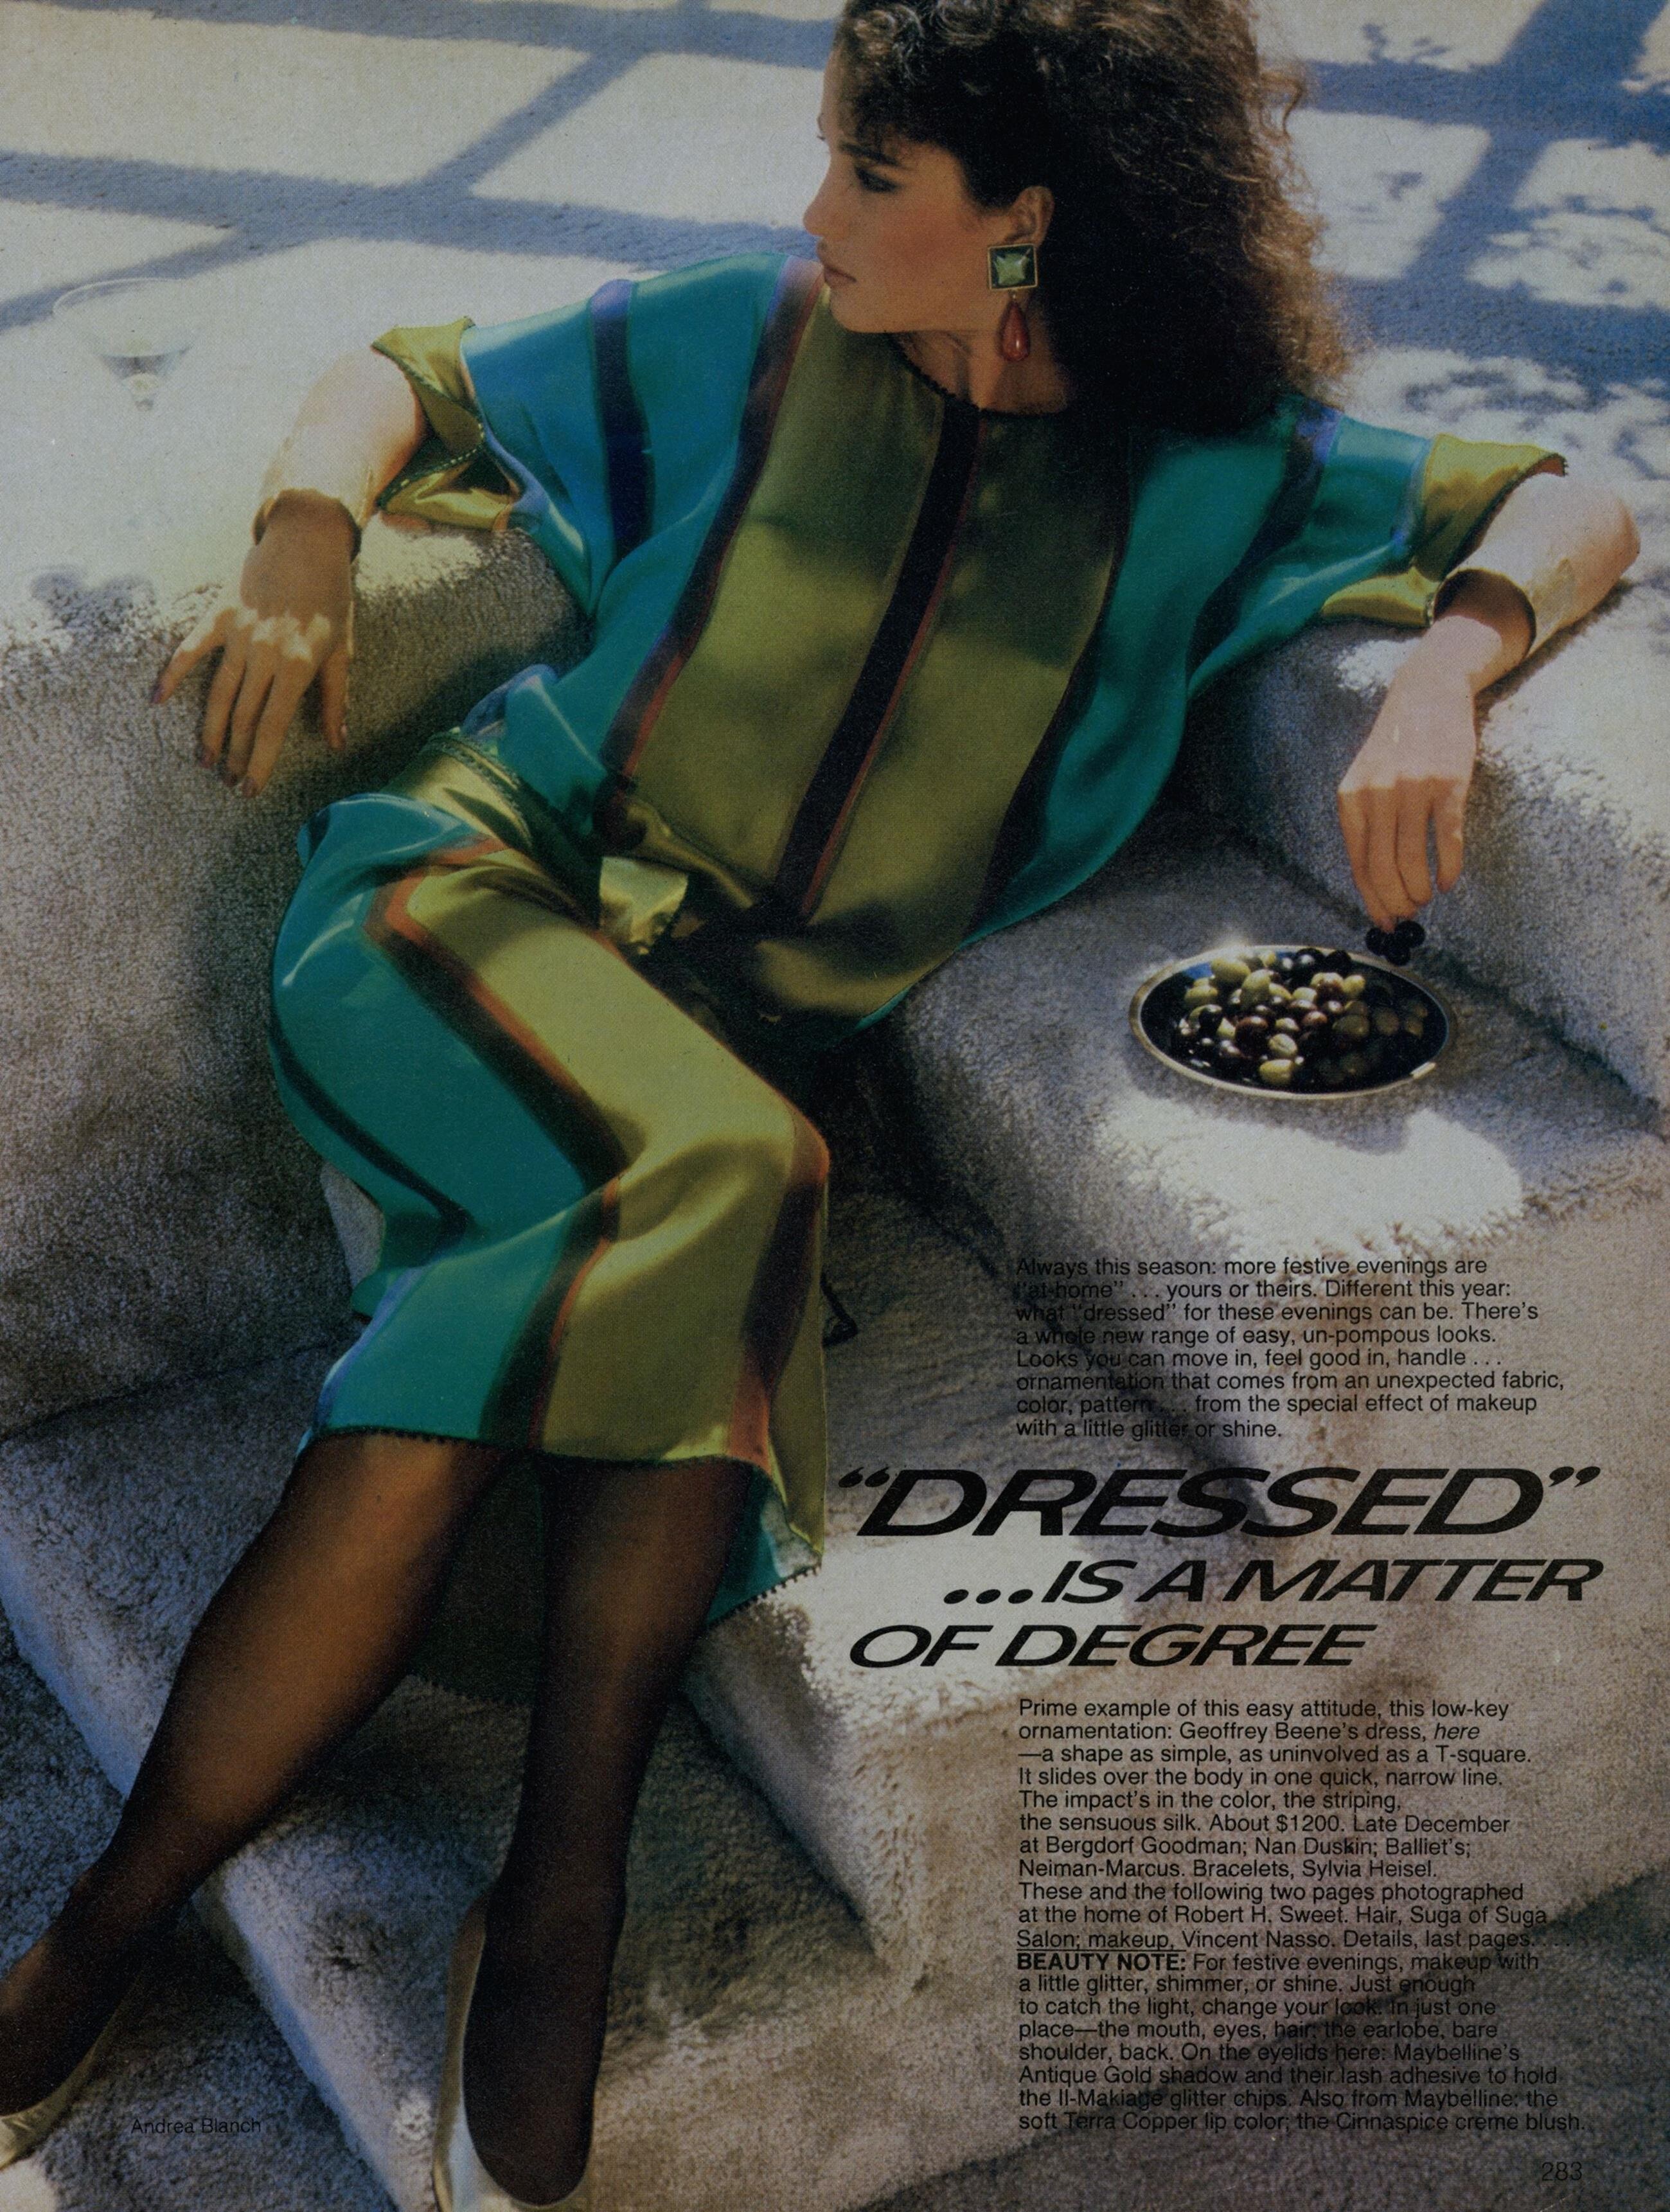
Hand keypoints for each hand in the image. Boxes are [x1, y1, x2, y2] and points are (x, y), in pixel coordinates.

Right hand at [154, 491, 357, 795]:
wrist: (306, 539)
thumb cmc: (331, 596)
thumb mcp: (343, 648)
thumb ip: (336, 698)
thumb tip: (338, 742)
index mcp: (299, 666)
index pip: (273, 727)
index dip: (259, 762)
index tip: (249, 789)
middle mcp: (266, 655)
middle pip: (243, 717)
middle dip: (234, 755)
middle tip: (227, 782)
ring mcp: (239, 634)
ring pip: (218, 694)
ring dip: (209, 731)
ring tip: (205, 761)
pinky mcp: (218, 615)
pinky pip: (191, 650)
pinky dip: (172, 674)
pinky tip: (157, 700)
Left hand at [1336, 660, 1477, 930]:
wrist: (1427, 694)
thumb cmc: (1397, 747)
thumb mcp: (1367, 782)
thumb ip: (1367, 824)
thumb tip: (1374, 882)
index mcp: (1351, 799)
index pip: (1358, 864)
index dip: (1372, 900)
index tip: (1384, 921)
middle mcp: (1377, 795)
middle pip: (1382, 868)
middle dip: (1396, 901)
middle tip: (1409, 913)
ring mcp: (1413, 789)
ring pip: (1412, 859)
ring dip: (1419, 889)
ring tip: (1427, 898)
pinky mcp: (1448, 783)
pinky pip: (1447, 838)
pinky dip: (1448, 867)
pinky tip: (1449, 881)